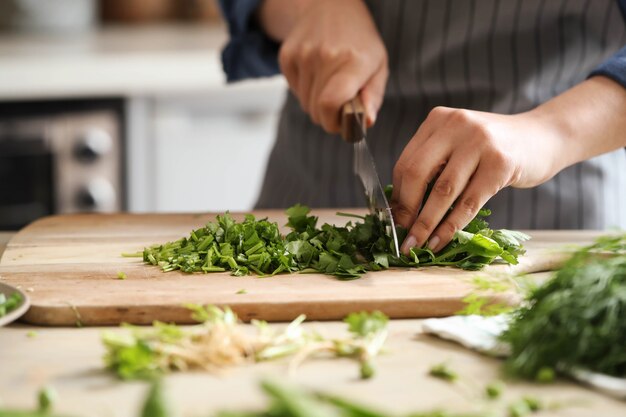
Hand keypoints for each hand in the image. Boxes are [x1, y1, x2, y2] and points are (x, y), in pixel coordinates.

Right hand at [272, 0, 387, 132]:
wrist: (329, 6)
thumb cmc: (359, 41)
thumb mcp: (378, 65)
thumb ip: (374, 96)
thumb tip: (366, 121)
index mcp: (353, 61)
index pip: (330, 104)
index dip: (334, 123)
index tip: (342, 124)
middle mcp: (325, 56)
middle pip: (317, 111)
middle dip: (328, 116)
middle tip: (339, 104)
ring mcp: (303, 55)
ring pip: (305, 104)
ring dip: (316, 103)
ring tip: (328, 84)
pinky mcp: (287, 56)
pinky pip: (293, 91)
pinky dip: (304, 90)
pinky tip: (316, 73)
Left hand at [391, 106, 565, 254]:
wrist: (544, 136)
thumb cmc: (494, 148)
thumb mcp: (459, 145)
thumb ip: (433, 165)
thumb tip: (402, 210)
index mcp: (438, 120)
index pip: (406, 162)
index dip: (398, 196)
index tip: (395, 221)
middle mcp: (456, 125)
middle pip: (417, 174)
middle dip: (407, 210)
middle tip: (403, 236)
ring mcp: (479, 141)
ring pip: (442, 191)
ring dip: (426, 224)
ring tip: (417, 245)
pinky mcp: (500, 163)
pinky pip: (469, 202)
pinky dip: (451, 226)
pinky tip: (441, 240)